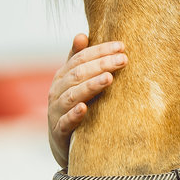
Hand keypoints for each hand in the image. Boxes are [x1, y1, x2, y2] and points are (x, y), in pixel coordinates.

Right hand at [48, 33, 126, 167]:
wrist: (62, 144)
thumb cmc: (73, 107)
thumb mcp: (74, 83)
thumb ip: (78, 60)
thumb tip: (81, 34)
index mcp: (62, 77)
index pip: (80, 58)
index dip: (100, 51)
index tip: (122, 46)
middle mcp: (57, 91)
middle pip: (78, 74)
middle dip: (101, 65)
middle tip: (123, 60)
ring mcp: (56, 112)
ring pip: (72, 96)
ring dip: (90, 86)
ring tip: (108, 78)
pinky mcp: (59, 132)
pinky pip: (65, 122)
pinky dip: (74, 115)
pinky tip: (85, 108)